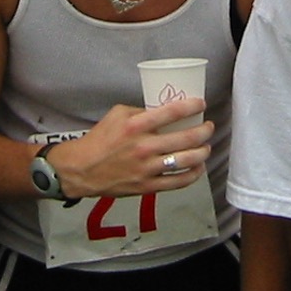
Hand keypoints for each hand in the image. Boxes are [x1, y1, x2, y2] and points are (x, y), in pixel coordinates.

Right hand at [44, 98, 211, 198]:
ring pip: (186, 161)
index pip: (171, 112)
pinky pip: (178, 182)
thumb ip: (141, 112)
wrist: (82, 169)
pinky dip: (193, 174)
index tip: (201, 103)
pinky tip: (198, 167)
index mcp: (136, 125)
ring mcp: (147, 168)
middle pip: (186, 138)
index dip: (192, 106)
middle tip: (208, 127)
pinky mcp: (147, 186)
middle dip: (204, 131)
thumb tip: (162, 112)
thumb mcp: (117, 114)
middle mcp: (144, 147)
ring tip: (206, 147)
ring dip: (202, 152)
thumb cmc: (99, 139)